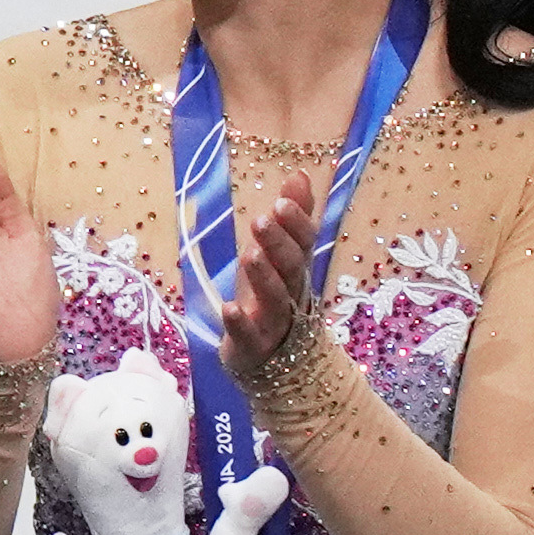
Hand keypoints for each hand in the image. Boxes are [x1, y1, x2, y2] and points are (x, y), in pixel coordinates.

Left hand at [225, 173, 330, 391]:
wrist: (272, 360)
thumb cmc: (271, 296)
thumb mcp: (277, 255)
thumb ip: (292, 218)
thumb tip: (301, 174)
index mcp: (297, 268)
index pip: (305, 242)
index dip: (297, 223)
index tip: (281, 201)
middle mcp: (291, 293)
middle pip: (292, 268)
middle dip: (279, 244)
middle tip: (261, 220)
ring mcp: (274, 323)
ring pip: (276, 299)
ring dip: (263, 277)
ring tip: (248, 254)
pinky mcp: (254, 347)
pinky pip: (250, 335)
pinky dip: (240, 322)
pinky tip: (228, 307)